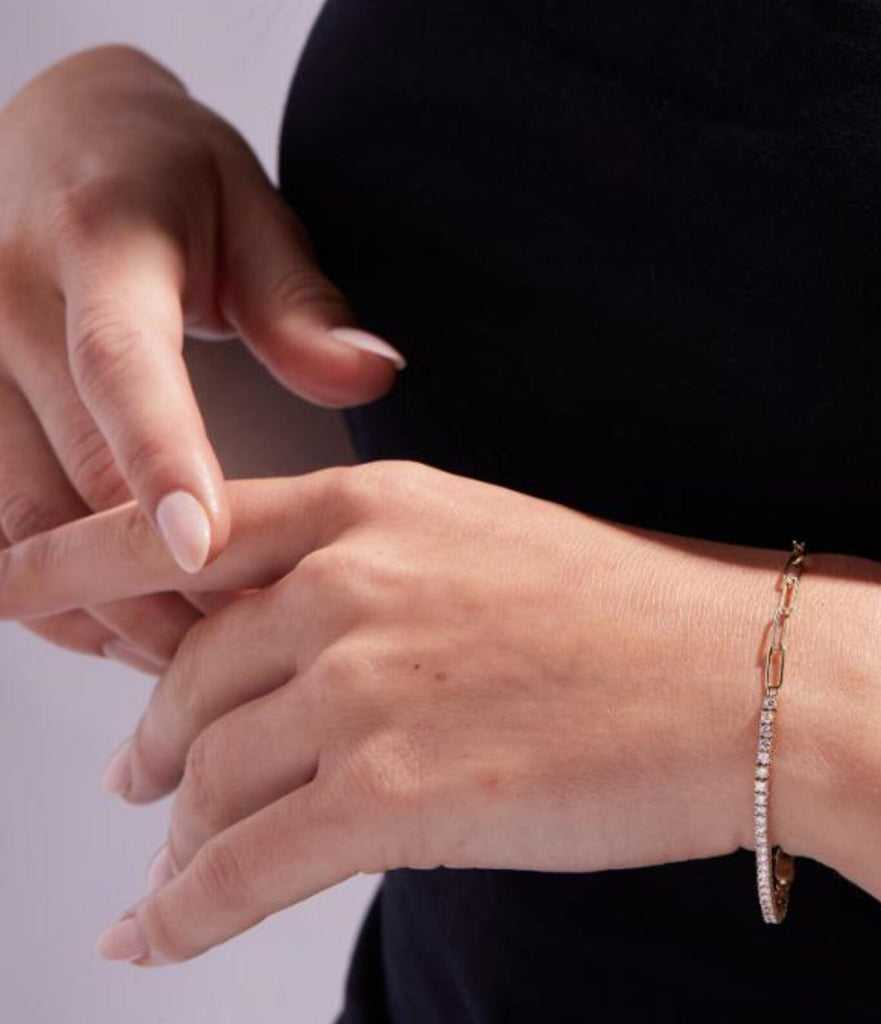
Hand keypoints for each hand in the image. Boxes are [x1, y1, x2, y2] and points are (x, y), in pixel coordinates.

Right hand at [0, 44, 403, 666]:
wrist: (60, 143)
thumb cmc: (166, 179)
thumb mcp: (249, 211)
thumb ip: (300, 304)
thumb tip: (374, 375)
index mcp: (96, 243)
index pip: (119, 364)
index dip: (158, 460)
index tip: (202, 550)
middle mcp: (4, 303)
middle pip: (68, 472)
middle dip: (155, 574)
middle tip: (246, 639)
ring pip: (13, 522)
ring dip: (103, 602)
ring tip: (196, 655)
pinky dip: (55, 592)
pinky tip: (124, 623)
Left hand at [0, 462, 821, 965]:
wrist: (752, 675)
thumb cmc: (635, 612)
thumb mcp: (482, 548)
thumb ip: (371, 584)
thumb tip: (284, 652)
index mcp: (374, 505)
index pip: (181, 526)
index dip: (74, 560)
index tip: (9, 585)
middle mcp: (350, 584)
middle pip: (188, 677)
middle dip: (151, 740)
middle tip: (143, 780)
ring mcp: (366, 686)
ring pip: (204, 776)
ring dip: (176, 832)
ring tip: (169, 865)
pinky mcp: (393, 794)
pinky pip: (238, 868)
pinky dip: (179, 913)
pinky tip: (153, 935)